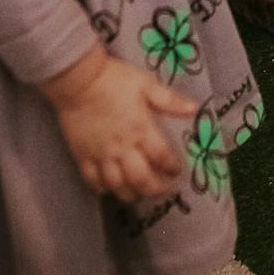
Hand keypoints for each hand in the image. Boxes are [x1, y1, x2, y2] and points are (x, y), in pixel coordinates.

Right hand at [42, 47, 192, 201]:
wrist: (79, 81)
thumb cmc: (115, 80)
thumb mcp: (146, 84)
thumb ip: (169, 100)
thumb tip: (194, 109)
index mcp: (140, 130)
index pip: (161, 156)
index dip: (172, 167)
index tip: (176, 170)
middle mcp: (122, 148)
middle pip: (140, 178)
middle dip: (154, 188)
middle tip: (162, 189)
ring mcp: (101, 155)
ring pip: (117, 185)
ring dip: (130, 194)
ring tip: (138, 194)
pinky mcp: (83, 156)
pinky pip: (92, 180)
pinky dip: (102, 189)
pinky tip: (109, 189)